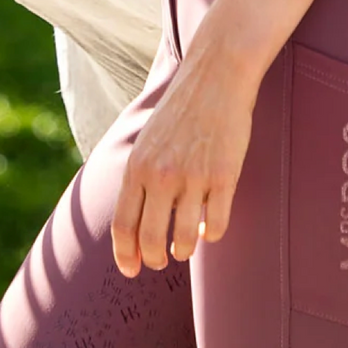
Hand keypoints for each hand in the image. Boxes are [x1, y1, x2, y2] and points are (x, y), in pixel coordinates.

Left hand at [111, 39, 257, 276]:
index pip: (123, 225)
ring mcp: (193, 178)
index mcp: (137, 166)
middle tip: (160, 261)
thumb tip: (135, 223)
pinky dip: (211, 235)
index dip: (125, 255)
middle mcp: (161, 175)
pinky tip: (208, 228)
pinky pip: (216, 227)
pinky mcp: (223, 178)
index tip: (132, 270)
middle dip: (154, 258)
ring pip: (185, 241)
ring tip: (185, 247)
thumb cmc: (181, 110)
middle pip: (151, 239)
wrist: (216, 77)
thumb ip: (141, 178)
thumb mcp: (147, 142)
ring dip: (184, 250)